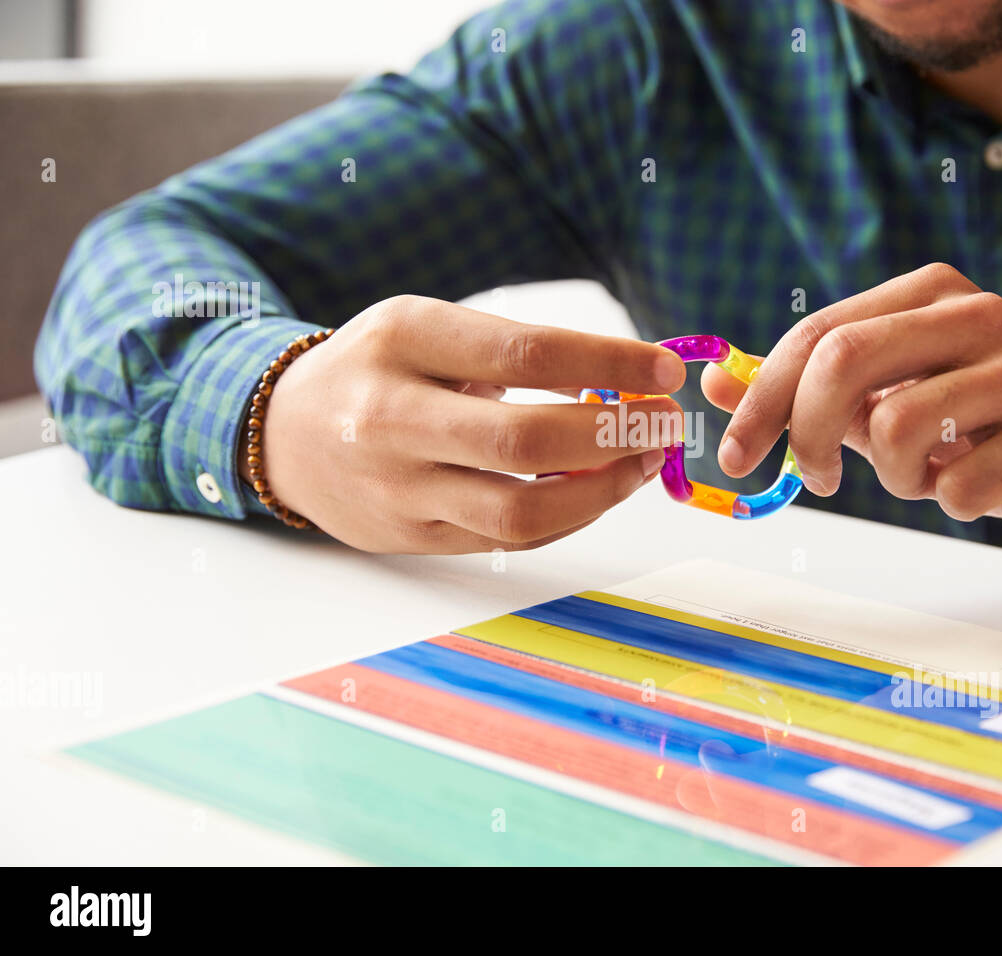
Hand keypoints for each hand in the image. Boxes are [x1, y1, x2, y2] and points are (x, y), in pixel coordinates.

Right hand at [241, 295, 684, 552]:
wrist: (284, 435)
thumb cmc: (377, 370)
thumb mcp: (427, 328)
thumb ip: (512, 350)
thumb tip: (620, 381)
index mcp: (403, 339)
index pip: (524, 352)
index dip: (608, 362)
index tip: (664, 368)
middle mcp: (392, 416)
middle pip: (526, 441)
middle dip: (616, 434)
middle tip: (663, 423)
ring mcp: (399, 487)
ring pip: (521, 510)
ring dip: (602, 490)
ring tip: (640, 463)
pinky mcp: (412, 536)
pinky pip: (508, 539)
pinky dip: (568, 516)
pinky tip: (597, 489)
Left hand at [702, 263, 1001, 556]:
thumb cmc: (977, 428)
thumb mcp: (887, 400)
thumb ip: (810, 390)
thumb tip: (716, 380)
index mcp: (929, 295)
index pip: (819, 334)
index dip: (763, 397)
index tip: (736, 453)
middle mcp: (979, 313)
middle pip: (844, 360)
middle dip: (806, 433)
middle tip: (814, 479)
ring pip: (898, 427)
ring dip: (894, 476)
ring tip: (928, 474)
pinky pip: (961, 484)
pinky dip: (950, 501)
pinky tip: (980, 486)